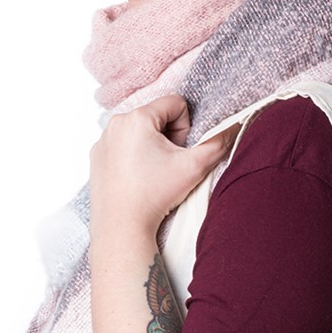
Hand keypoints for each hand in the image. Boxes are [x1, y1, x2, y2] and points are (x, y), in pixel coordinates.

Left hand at [89, 95, 238, 241]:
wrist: (122, 228)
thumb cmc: (154, 197)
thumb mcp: (194, 168)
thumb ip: (218, 143)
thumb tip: (236, 127)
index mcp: (137, 117)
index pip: (175, 104)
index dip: (185, 129)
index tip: (178, 154)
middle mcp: (115, 123)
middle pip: (156, 118)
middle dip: (167, 139)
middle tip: (166, 168)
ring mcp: (102, 141)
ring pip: (139, 134)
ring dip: (150, 149)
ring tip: (150, 176)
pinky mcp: (95, 158)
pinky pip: (121, 148)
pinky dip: (132, 160)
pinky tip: (136, 181)